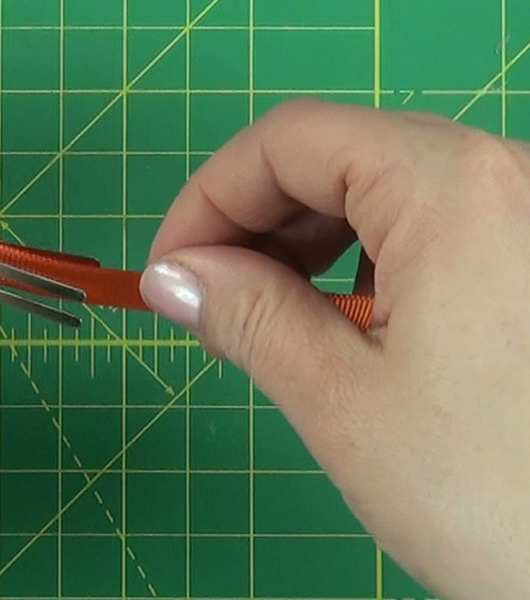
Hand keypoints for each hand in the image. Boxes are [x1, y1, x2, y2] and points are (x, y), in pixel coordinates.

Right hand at [140, 99, 529, 597]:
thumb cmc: (499, 496)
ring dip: (304, 245)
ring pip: (382, 189)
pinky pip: (430, 226)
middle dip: (251, 224)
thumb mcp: (343, 401)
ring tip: (268, 322)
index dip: (207, 199)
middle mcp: (505, 177)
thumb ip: (246, 316)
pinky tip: (346, 324)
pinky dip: (364, 262)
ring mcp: (528, 216)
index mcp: (453, 189)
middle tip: (207, 304)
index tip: (167, 271)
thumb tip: (173, 275)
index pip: (289, 141)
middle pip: (336, 155)